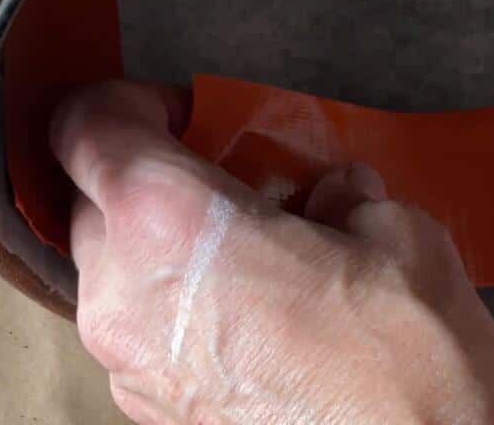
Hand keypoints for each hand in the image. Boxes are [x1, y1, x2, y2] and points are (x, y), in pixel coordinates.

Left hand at [50, 81, 493, 423]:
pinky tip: (254, 300)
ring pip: (110, 265)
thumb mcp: (390, 228)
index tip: (188, 109)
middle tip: (233, 170)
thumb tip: (328, 193)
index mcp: (170, 225)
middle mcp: (125, 295)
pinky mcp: (152, 413)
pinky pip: (138, 323)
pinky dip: (176, 293)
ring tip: (252, 239)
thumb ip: (337, 191)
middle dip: (154, 171)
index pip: (87, 127)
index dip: (133, 101)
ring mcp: (130, 366)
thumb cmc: (405, 351)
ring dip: (164, 235)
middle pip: (93, 196)